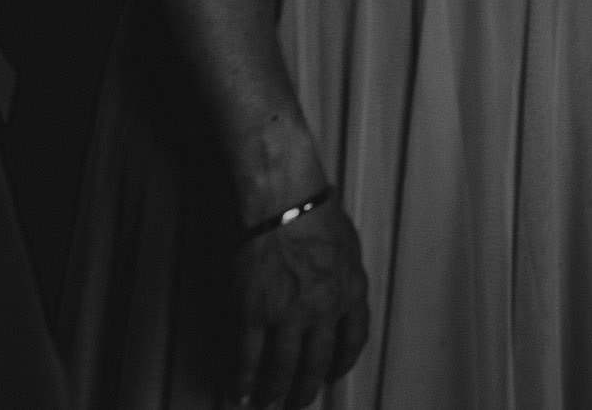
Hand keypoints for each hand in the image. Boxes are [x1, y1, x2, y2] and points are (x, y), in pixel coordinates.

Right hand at [233, 202, 370, 409]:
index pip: (354, 338)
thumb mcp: (349, 248)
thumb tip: (338, 291)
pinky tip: (237, 393)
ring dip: (274, 391)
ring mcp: (288, 315)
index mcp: (351, 292)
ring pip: (283, 366)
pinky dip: (241, 379)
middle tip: (298, 403)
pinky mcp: (254, 313)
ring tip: (267, 404)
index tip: (333, 374)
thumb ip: (345, 277)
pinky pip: (247, 357)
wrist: (285, 203)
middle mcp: (324, 311)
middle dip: (307, 388)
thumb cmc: (317, 213)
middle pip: (317, 361)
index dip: (343, 361)